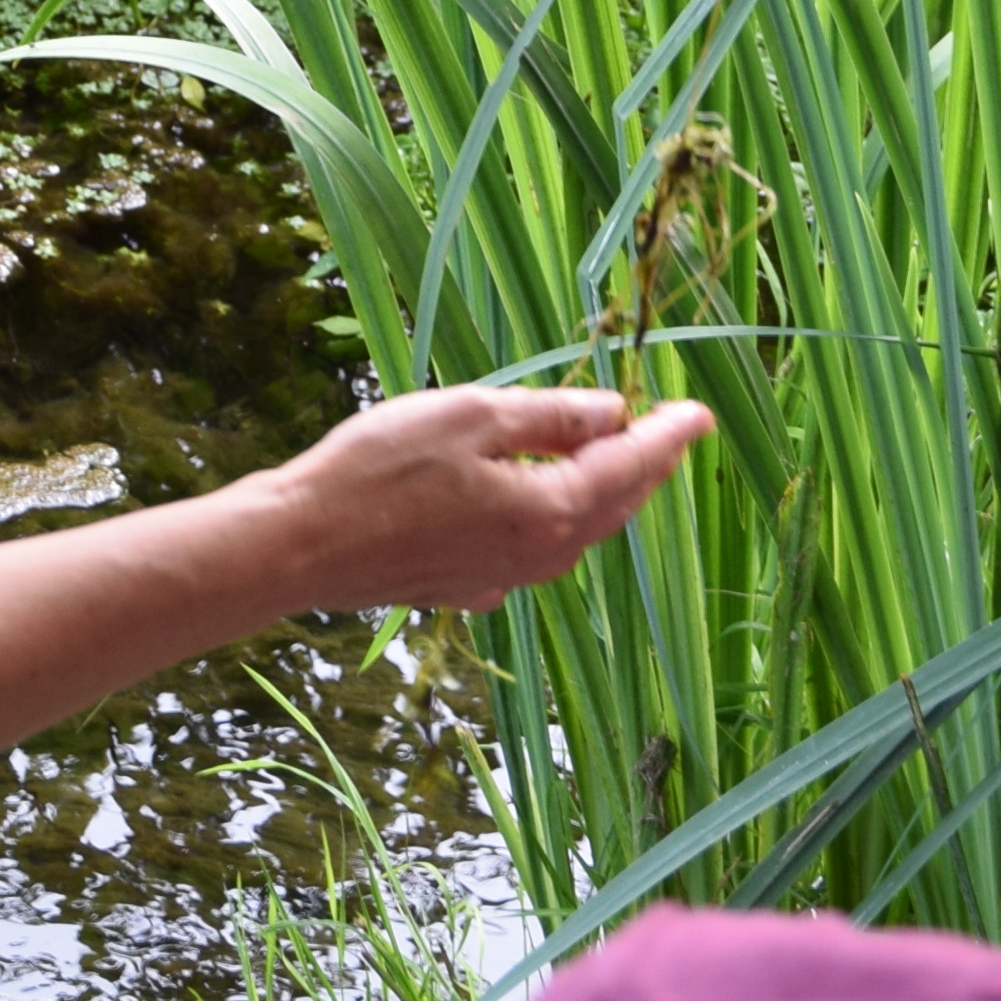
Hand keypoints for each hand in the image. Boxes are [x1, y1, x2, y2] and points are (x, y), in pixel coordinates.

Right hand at [251, 386, 711, 613]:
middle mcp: (537, 556)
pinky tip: (538, 505)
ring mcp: (499, 578)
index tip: (699, 413)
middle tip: (668, 433)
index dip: (666, 435)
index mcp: (549, 510)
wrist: (300, 547)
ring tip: (616, 460)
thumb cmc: (379, 470)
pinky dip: (551, 520)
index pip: (629, 466)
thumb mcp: (472, 416)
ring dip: (601, 494)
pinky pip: (529, 551)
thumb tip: (612, 414)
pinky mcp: (463, 587)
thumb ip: (550, 417)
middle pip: (611, 506)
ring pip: (573, 533)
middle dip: (644, 467)